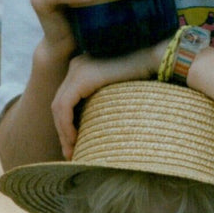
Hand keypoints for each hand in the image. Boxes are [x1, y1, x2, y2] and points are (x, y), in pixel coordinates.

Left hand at [51, 38, 171, 158]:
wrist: (155, 59)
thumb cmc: (146, 77)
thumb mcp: (117, 92)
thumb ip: (104, 102)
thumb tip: (97, 127)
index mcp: (82, 69)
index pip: (65, 101)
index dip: (66, 125)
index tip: (73, 146)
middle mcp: (76, 67)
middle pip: (58, 104)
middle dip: (62, 131)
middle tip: (69, 153)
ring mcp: (77, 70)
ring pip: (58, 106)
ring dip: (63, 131)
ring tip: (73, 150)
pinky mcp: (82, 77)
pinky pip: (64, 105)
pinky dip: (66, 125)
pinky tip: (75, 139)